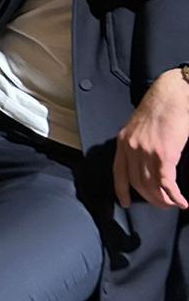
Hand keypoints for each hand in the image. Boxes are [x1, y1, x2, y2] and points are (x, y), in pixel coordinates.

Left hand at [113, 69, 188, 208]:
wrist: (172, 95)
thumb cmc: (160, 108)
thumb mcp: (139, 126)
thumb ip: (138, 143)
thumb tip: (144, 162)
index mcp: (123, 141)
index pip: (118, 172)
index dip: (120, 191)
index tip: (123, 203)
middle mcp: (131, 148)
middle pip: (137, 183)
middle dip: (150, 198)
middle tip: (161, 205)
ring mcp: (146, 152)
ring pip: (152, 186)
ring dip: (163, 200)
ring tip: (172, 204)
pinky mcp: (163, 155)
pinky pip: (166, 183)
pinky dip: (175, 196)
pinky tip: (182, 202)